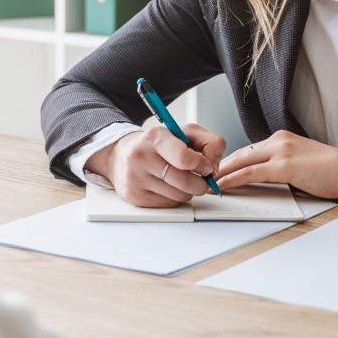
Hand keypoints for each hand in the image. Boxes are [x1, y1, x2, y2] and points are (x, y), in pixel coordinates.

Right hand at [85, 124, 226, 207]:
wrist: (121, 155)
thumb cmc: (158, 145)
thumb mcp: (185, 133)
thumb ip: (210, 143)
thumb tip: (215, 167)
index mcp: (155, 137)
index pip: (184, 158)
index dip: (202, 165)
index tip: (206, 166)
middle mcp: (140, 156)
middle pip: (185, 182)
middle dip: (200, 183)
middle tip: (200, 178)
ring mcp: (135, 178)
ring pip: (180, 195)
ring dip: (188, 191)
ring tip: (180, 179)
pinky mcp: (134, 196)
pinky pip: (169, 204)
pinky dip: (174, 197)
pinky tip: (167, 186)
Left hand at [216, 130, 337, 199]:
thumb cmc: (333, 171)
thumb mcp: (302, 162)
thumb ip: (282, 165)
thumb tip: (264, 178)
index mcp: (282, 139)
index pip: (248, 150)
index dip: (230, 162)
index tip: (216, 172)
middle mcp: (278, 141)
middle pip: (240, 154)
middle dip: (219, 167)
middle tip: (202, 178)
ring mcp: (280, 152)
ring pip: (241, 162)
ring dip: (221, 174)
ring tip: (206, 184)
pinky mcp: (284, 166)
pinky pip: (250, 173)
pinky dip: (232, 180)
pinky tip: (222, 187)